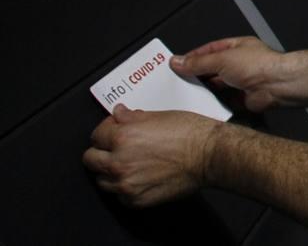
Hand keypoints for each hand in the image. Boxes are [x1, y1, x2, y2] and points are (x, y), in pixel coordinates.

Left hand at [83, 105, 219, 207]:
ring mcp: (126, 183)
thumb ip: (132, 117)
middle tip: (116, 148)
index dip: (107, 130)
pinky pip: (118, 195)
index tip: (114, 131)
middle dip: (101, 151)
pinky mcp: (136, 199)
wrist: (210, 155)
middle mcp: (119, 161)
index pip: (96, 134)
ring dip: (110, 171)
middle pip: (90, 159)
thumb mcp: (160, 115)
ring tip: (129, 164)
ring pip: (101, 180)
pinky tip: (139, 177)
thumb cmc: (191, 133)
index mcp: (123, 137)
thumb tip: (118, 114)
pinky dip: (125, 187)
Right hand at [172, 37, 289, 112]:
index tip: (178, 63)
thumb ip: (198, 62)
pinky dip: (213, 103)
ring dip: (204, 89)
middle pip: (212, 69)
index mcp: (236, 47)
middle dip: (197, 74)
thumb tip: (179, 61)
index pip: (210, 50)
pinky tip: (202, 104)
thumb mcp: (221, 59)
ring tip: (187, 93)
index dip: (193, 56)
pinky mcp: (241, 98)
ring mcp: (241, 81)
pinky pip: (223, 101)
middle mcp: (239, 63)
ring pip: (216, 86)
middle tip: (178, 80)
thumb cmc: (258, 65)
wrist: (276, 85)